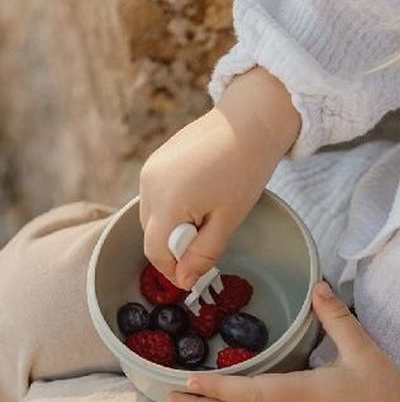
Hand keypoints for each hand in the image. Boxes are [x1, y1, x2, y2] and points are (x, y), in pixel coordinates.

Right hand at [139, 66, 300, 288]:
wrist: (249, 122)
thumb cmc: (244, 171)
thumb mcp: (228, 220)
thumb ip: (203, 253)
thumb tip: (185, 279)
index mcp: (167, 201)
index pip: (156, 251)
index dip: (173, 270)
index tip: (194, 278)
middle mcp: (149, 185)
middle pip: (151, 235)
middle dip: (175, 249)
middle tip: (207, 245)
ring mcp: (150, 170)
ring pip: (152, 217)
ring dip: (173, 228)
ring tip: (207, 218)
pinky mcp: (155, 161)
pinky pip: (156, 197)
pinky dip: (172, 209)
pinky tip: (200, 200)